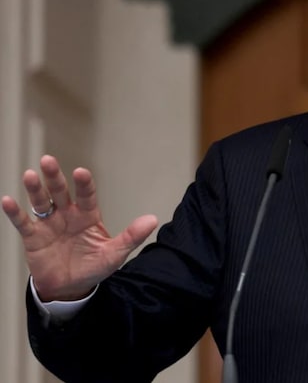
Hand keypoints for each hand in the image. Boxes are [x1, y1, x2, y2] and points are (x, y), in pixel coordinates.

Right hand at [1, 155, 156, 301]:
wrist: (70, 287)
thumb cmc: (93, 267)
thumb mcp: (115, 254)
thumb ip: (131, 236)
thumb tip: (152, 220)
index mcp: (88, 216)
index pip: (87, 196)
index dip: (84, 184)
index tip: (81, 172)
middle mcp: (67, 214)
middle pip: (60, 192)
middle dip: (55, 177)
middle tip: (48, 161)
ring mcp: (49, 224)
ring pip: (41, 202)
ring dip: (35, 189)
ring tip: (31, 175)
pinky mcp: (33, 237)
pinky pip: (23, 222)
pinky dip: (15, 212)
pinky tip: (7, 200)